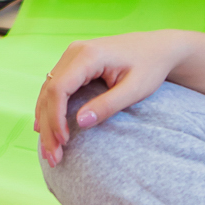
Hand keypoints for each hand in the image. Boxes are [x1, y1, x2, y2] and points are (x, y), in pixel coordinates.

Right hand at [34, 31, 187, 164]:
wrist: (159, 47)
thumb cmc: (151, 67)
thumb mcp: (135, 89)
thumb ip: (109, 105)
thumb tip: (81, 122)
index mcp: (89, 55)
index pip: (59, 89)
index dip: (56, 118)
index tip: (64, 142)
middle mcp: (76, 51)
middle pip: (49, 91)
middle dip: (48, 126)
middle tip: (52, 156)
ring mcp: (73, 54)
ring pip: (48, 90)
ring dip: (45, 120)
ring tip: (49, 150)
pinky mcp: (75, 61)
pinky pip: (55, 87)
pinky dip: (49, 109)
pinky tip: (47, 129)